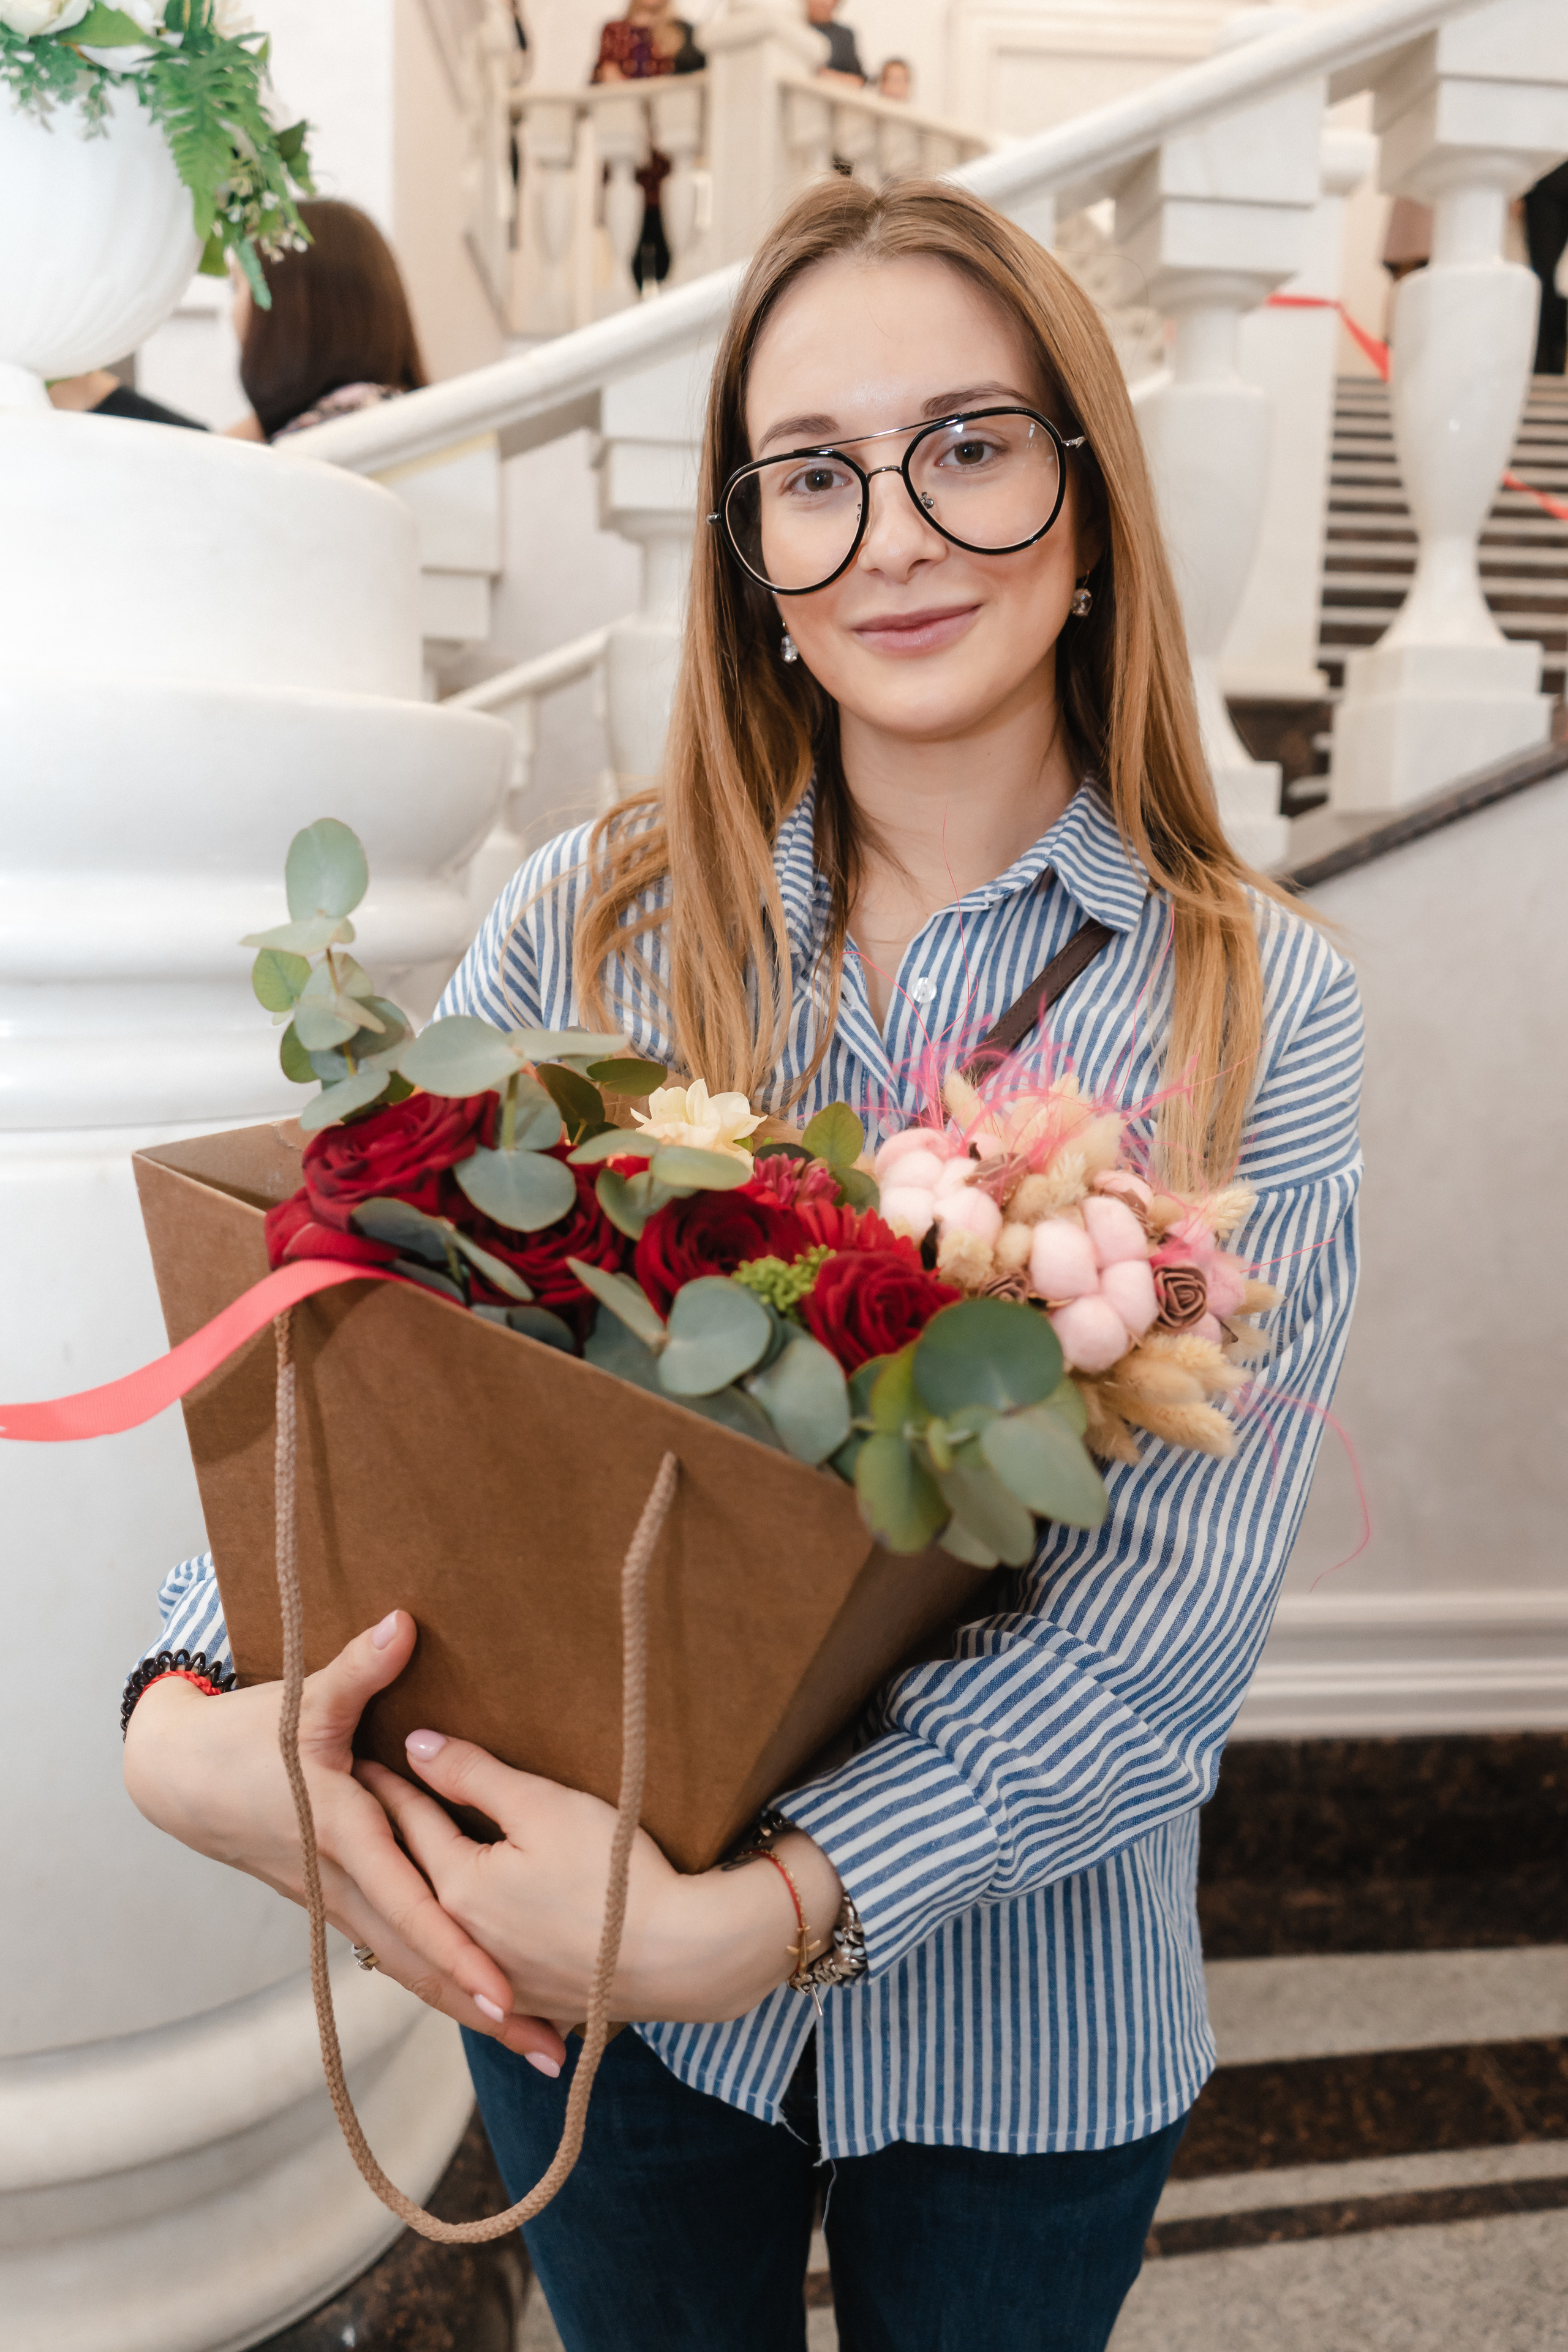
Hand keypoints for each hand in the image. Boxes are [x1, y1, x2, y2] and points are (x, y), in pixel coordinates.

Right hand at [123, 1613, 568, 2073]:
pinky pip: (392, 1948)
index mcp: (343, 1837)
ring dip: (464, 2002)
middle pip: (420, 1960)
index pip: (410, 1905)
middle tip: (552, 2049)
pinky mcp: (335, 1900)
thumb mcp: (302, 1700)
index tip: (504, 1991)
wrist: (180, 1779)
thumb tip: (404, 1623)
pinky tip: (474, 1999)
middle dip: (482, 2005)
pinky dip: (434, 1976)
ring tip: (535, 2042)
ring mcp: (337, 1900)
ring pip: (407, 1965)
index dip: (457, 1950)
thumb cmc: (243, 1738)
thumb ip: (359, 1669)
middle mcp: (343, 1882)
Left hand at [359, 1732, 843, 2027]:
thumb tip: (417, 1745)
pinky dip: (457, 1959)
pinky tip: (456, 1956)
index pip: (412, 1823)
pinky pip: (477, 1975)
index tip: (360, 1758)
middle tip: (363, 1810)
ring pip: (439, 1935)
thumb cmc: (613, 1873)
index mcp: (460, 1887)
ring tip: (397, 1881)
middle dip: (390, 1844)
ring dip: (413, 1908)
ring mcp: (498, 1977)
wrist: (681, 1957)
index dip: (390, 1785)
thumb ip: (475, 1775)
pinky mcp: (534, 1999)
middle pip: (416, 1880)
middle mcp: (464, 1940)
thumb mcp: (543, 1806)